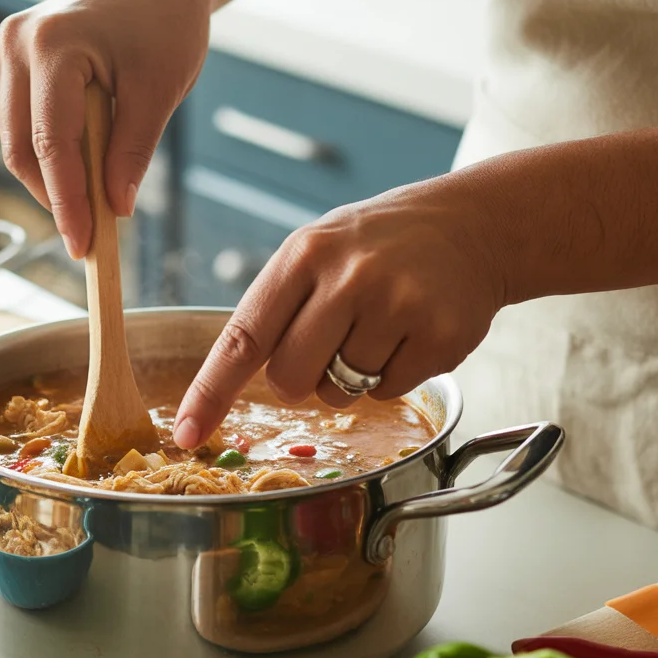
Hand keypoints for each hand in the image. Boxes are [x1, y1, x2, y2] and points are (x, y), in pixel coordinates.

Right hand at [0, 0, 211, 257]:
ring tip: (96, 201)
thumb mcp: (159, 92)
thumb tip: (115, 209)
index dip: (66, 202)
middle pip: (22, 147)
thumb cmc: (166, 24)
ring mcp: (9, 49)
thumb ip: (132, 153)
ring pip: (17, 140)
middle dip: (56, 196)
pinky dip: (50, 153)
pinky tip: (85, 165)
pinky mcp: (15, 60)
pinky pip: (23, 123)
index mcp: (52, 45)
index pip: (51, 143)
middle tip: (91, 237)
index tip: (83, 246)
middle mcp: (16, 43)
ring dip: (53, 177)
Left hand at [172, 178, 507, 448]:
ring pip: (339, 394)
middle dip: (300, 377)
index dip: (210, 391)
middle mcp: (349, 278)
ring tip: (379, 324)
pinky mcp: (441, 337)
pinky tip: (409, 333)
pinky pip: (388, 393)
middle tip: (330, 340)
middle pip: (289, 380)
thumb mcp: (317, 250)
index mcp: (303, 254)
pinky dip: (392, 376)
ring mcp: (398, 306)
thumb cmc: (378, 245)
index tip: (185, 431)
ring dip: (350, 376)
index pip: (243, 337)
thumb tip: (230, 381)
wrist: (472, 225)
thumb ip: (277, 306)